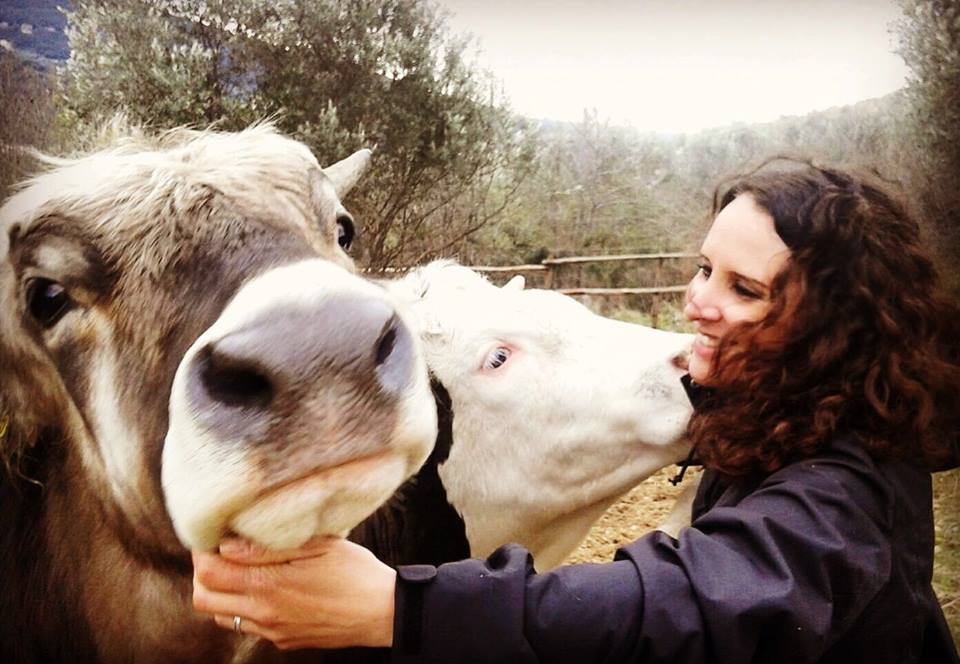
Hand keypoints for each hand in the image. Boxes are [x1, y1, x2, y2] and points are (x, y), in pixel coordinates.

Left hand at [192, 537, 395, 649]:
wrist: (382, 612)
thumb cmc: (354, 571)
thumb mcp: (316, 546)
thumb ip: (266, 548)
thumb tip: (226, 546)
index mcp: (269, 585)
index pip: (208, 572)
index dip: (204, 550)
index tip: (215, 535)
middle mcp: (264, 613)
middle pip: (203, 598)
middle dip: (204, 573)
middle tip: (220, 552)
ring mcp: (272, 631)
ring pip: (221, 615)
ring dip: (222, 592)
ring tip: (241, 570)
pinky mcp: (283, 641)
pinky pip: (249, 626)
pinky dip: (246, 606)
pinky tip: (269, 588)